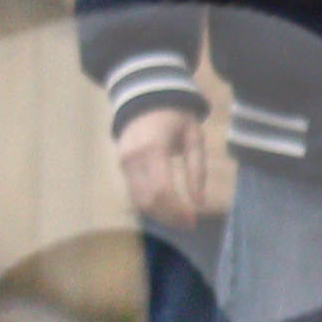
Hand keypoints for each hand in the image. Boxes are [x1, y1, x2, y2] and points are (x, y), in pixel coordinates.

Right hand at [114, 103, 210, 226]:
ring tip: (181, 219)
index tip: (193, 219)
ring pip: (138, 200)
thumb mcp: (194, 138)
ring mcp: (124, 163)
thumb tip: (199, 202)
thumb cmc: (176, 116)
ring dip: (159, 214)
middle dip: (169, 216)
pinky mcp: (121, 166)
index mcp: (153, 149)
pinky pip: (134, 192)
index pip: (161, 190)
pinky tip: (167, 208)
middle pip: (148, 200)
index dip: (177, 210)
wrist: (146, 98)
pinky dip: (150, 204)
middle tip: (189, 223)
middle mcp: (133, 159)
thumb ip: (197, 170)